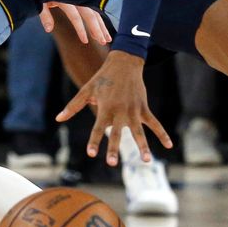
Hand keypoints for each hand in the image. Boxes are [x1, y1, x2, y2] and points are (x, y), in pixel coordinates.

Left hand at [39, 3, 110, 44]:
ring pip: (93, 11)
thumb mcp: (38, 1)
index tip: (85, 41)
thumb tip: (49, 29)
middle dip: (97, 28)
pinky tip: (103, 29)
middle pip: (89, 13)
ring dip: (101, 25)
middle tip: (104, 41)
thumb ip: (45, 15)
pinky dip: (98, 19)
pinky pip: (92, 9)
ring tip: (108, 39)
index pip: (75, 16)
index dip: (80, 29)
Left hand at [56, 52, 171, 164]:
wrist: (125, 63)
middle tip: (111, 163)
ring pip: (139, 132)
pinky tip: (169, 145)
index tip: (92, 153)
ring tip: (146, 161)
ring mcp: (134, 110)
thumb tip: (58, 118)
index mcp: (106, 107)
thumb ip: (73, 106)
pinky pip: (155, 123)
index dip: (95, 140)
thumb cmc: (103, 78)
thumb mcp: (87, 90)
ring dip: (143, 146)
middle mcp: (120, 111)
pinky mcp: (144, 108)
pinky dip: (162, 134)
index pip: (98, 128)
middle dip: (114, 148)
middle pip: (117, 133)